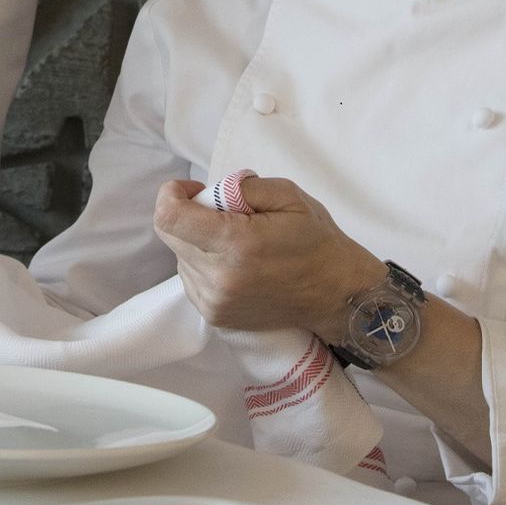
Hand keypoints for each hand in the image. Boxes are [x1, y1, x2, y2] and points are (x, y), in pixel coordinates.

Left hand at [153, 172, 380, 338]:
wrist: (336, 295)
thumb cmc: (316, 240)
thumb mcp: (287, 195)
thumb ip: (241, 187)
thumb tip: (207, 193)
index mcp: (235, 244)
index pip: (169, 219)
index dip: (170, 196)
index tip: (192, 189)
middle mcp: (218, 278)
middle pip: (170, 237)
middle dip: (187, 214)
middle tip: (221, 210)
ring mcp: (215, 302)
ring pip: (180, 258)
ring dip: (196, 242)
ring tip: (233, 240)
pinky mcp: (216, 317)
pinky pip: (191, 280)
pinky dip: (203, 264)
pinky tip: (232, 263)